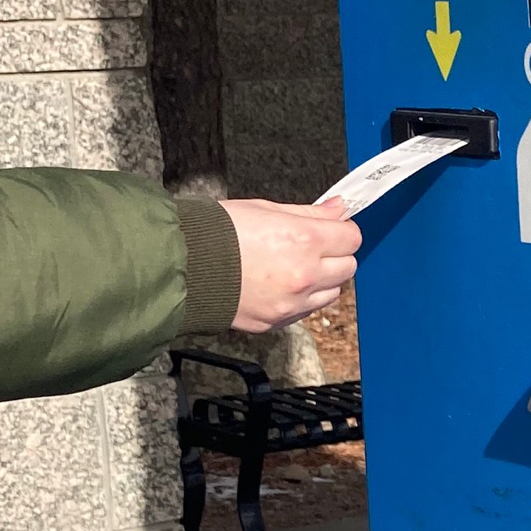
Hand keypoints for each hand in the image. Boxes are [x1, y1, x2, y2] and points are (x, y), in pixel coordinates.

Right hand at [222, 198, 360, 330]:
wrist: (180, 266)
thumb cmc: (215, 233)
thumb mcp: (265, 209)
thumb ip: (308, 213)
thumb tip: (337, 208)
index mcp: (303, 241)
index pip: (351, 238)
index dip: (342, 230)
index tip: (332, 228)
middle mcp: (304, 275)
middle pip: (347, 267)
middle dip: (335, 255)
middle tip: (313, 246)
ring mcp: (291, 302)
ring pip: (332, 292)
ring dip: (322, 279)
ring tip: (292, 266)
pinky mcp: (277, 321)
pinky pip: (307, 310)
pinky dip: (302, 298)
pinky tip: (280, 284)